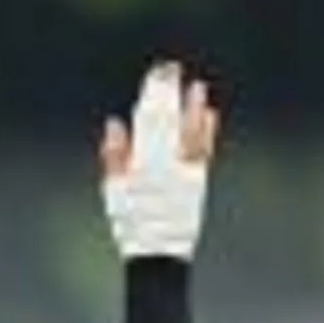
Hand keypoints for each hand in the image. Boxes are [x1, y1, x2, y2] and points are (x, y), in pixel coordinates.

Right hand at [100, 61, 219, 260]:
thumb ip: (114, 157)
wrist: (158, 252)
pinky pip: (203, 151)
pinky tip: (209, 115)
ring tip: (197, 88)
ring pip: (189, 133)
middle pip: (169, 122)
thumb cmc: (132, 225)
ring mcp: (185, 172)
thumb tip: (115, 125)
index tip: (153, 77)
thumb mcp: (114, 192)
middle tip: (170, 70)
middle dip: (168, 95)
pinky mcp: (198, 181)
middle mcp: (167, 166)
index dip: (151, 97)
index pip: (148, 122)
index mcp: (144, 165)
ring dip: (192, 110)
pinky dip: (205, 132)